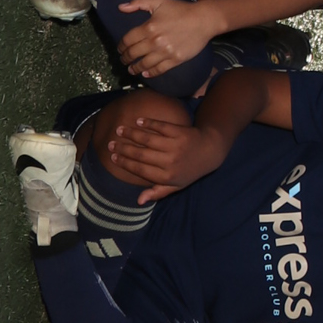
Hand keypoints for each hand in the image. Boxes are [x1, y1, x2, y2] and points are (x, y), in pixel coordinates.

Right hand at [103, 109, 229, 200]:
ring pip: (149, 139)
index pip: (140, 170)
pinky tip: (138, 121)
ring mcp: (176, 146)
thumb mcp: (175, 186)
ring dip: (132, 134)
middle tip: (111, 143)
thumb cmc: (189, 171)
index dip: (125, 163)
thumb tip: (138, 201)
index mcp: (167, 177)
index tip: (113, 157)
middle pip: (141, 154)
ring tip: (120, 130)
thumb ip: (157, 192)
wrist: (210, 152)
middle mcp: (170, 161)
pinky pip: (161, 127)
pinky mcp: (180, 132)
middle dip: (124, 148)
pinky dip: (149, 123)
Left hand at [115, 0, 220, 78]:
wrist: (203, 19)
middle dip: (125, 58)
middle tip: (123, 60)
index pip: (128, 40)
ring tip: (131, 69)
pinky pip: (159, 70)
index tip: (120, 49)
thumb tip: (120, 7)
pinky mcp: (175, 60)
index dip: (121, 46)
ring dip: (134, 68)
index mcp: (149, 27)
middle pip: (133, 54)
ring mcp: (165, 52)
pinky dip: (150, 73)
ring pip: (144, 64)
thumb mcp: (159, 1)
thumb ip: (139, 2)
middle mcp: (154, 42)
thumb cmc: (181, 9)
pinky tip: (145, 74)